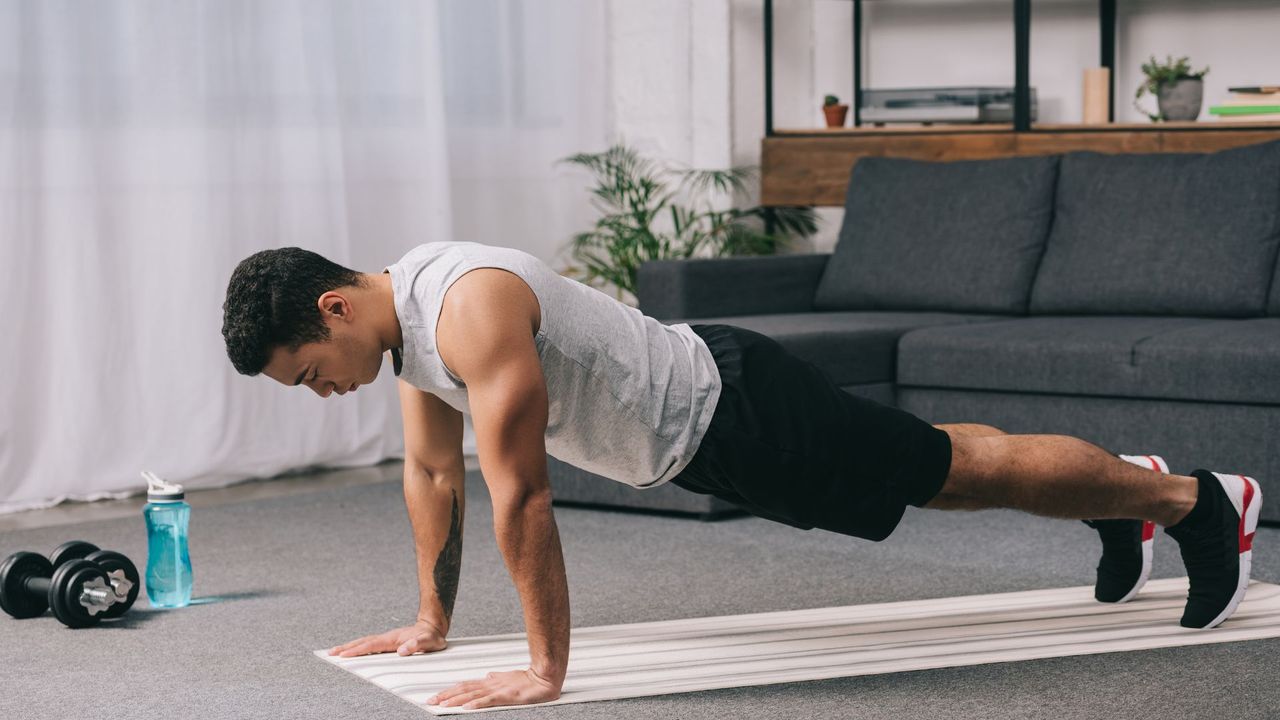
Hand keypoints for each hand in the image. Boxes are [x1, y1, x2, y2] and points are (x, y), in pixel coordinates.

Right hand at [327, 619, 446, 657]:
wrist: (433, 627)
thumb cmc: (432, 637)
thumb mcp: (429, 642)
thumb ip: (418, 645)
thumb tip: (403, 650)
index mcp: (393, 638)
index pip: (372, 645)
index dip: (358, 650)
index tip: (344, 655)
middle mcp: (387, 638)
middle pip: (363, 642)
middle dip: (347, 648)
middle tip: (330, 653)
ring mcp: (387, 639)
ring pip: (364, 642)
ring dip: (350, 647)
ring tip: (334, 652)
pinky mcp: (388, 642)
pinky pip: (370, 645)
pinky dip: (358, 648)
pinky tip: (352, 652)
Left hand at [426, 668, 561, 709]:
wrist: (544, 677)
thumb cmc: (528, 679)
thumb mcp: (508, 678)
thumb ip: (497, 678)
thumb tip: (488, 676)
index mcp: (490, 682)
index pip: (465, 686)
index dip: (450, 690)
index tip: (437, 695)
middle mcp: (490, 684)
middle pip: (464, 690)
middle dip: (446, 695)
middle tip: (431, 701)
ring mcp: (498, 690)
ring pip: (472, 695)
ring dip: (456, 700)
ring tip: (443, 704)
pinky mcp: (507, 696)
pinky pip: (489, 700)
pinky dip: (477, 704)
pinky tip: (467, 707)